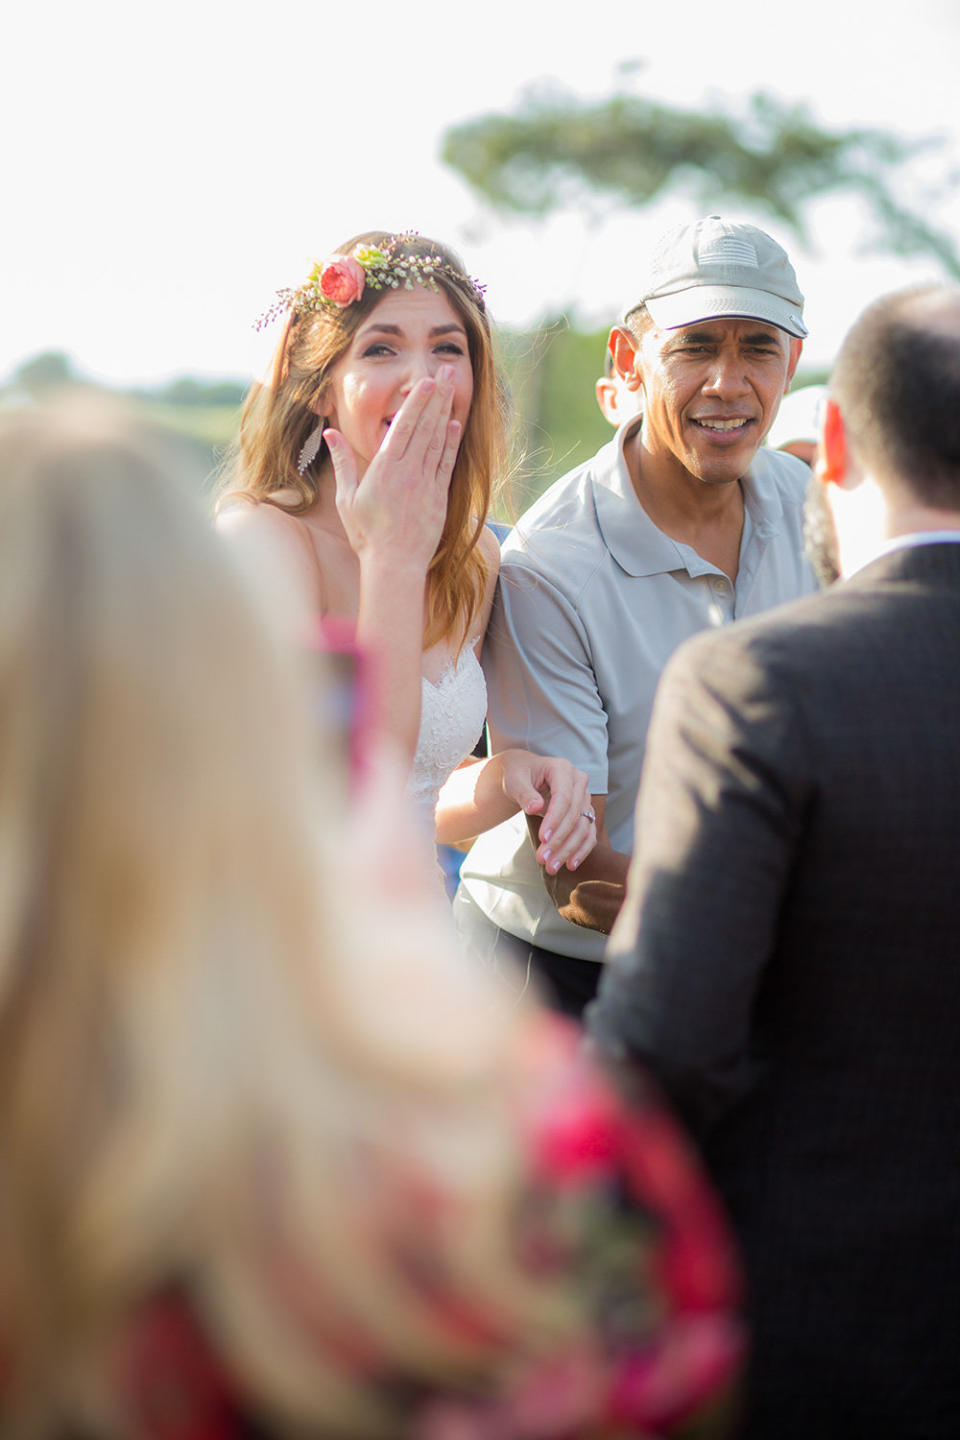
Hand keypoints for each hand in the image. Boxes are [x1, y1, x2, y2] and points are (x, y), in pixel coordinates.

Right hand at [325, 368, 461, 571]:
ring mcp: (425, 483)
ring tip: (451, 388)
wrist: (394, 564)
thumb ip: (342, 462)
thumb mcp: (347, 497)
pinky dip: (450, 442)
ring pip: (436, 440)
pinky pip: (446, 463)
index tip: (425, 382)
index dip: (416, 402)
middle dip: (434, 397)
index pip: (402, 427)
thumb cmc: (366, 533)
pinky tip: (454, 423)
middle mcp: (407, 472)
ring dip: (444, 412)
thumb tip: (330, 433)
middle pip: (423, 427)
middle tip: (444, 371)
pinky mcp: (439, 497)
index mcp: (383, 470)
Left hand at [496, 751, 597, 874]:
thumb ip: (524, 793)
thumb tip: (535, 807)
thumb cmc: (518, 775)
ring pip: (583, 827)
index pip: (564, 798)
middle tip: (542, 859)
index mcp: (563, 769)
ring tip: (551, 867)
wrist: (525, 774)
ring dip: (568, 849)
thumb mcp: (515, 780)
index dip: (555, 820)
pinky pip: (588, 834)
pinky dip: (581, 850)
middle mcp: (579, 782)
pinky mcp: (585, 813)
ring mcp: (584, 798)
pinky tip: (570, 865)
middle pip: (574, 815)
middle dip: (559, 840)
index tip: (542, 839)